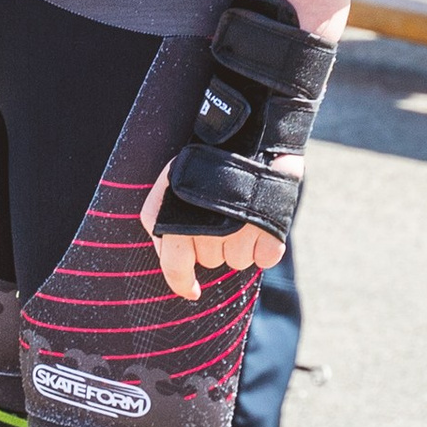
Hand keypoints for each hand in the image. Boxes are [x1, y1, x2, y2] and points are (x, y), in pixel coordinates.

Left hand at [140, 167, 291, 301]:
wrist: (244, 134)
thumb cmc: (202, 163)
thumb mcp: (165, 187)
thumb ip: (157, 223)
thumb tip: (166, 258)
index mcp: (177, 224)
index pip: (175, 269)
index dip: (182, 284)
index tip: (192, 292)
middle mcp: (207, 232)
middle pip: (211, 263)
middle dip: (213, 245)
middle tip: (218, 215)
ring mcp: (239, 232)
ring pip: (239, 262)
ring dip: (240, 245)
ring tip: (240, 213)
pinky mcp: (269, 230)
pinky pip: (265, 258)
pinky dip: (265, 246)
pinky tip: (260, 223)